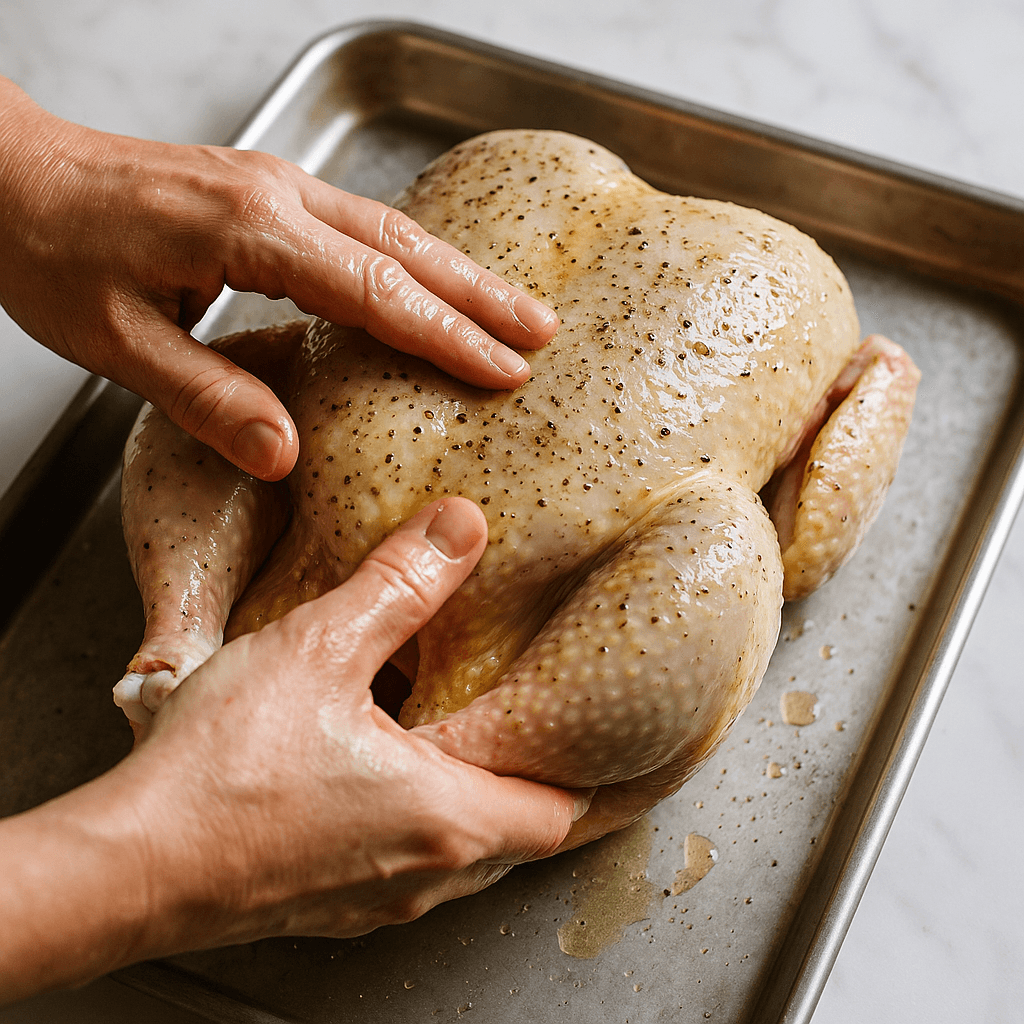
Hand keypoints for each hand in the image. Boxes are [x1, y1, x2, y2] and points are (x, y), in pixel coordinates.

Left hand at [0, 79, 558, 480]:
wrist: (3, 172)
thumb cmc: (49, 249)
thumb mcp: (113, 341)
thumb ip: (205, 397)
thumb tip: (286, 455)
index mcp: (245, 228)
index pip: (371, 288)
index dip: (443, 333)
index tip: (501, 369)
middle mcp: (273, 194)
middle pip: (402, 246)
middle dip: (479, 292)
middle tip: (542, 332)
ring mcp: (273, 185)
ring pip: (390, 228)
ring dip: (457, 271)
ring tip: (515, 308)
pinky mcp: (265, 192)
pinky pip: (360, 224)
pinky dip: (412, 258)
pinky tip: (435, 281)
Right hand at [0, 499, 585, 1000]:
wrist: (124, 868)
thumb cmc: (219, 773)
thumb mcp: (320, 649)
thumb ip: (400, 585)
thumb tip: (462, 526)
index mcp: (445, 814)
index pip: (561, 811)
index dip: (594, 776)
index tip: (616, 747)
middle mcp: (423, 872)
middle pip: (518, 837)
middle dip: (537, 785)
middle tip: (546, 732)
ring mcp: (375, 900)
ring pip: (460, 856)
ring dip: (476, 804)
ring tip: (471, 745)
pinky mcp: (327, 904)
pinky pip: (404, 868)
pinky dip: (420, 824)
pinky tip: (385, 777)